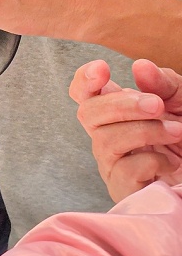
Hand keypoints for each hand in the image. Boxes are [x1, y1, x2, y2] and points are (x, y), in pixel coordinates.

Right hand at [69, 59, 181, 201]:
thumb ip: (164, 84)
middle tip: (157, 105)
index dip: (84, 80)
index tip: (102, 69)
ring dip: (145, 131)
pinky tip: (170, 162)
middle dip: (121, 105)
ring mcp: (112, 163)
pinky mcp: (123, 189)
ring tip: (176, 131)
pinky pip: (124, 171)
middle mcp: (108, 135)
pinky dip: (152, 160)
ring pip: (105, 141)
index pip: (83, 94)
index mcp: (117, 112)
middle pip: (87, 113)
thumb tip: (140, 66)